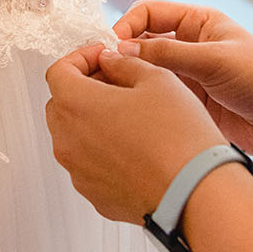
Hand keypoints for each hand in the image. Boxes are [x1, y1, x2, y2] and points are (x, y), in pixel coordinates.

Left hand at [45, 42, 223, 224]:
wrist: (193, 192)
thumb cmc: (178, 137)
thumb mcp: (157, 79)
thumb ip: (125, 64)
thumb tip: (111, 62)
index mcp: (76, 104)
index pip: (59, 71)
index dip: (81, 57)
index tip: (101, 57)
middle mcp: (67, 140)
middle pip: (61, 104)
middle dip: (83, 88)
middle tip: (115, 82)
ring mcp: (77, 172)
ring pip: (73, 136)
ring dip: (91, 122)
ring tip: (129, 117)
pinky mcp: (93, 194)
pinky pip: (88, 165)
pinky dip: (102, 152)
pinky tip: (134, 148)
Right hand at [110, 1, 252, 162]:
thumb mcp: (213, 60)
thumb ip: (166, 54)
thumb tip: (119, 49)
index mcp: (199, 22)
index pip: (148, 14)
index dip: (126, 26)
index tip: (109, 47)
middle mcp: (190, 45)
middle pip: (142, 43)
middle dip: (122, 54)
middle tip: (101, 71)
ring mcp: (188, 75)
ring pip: (146, 72)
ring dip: (130, 79)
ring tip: (112, 93)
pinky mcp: (189, 103)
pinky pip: (157, 96)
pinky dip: (141, 100)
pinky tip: (129, 109)